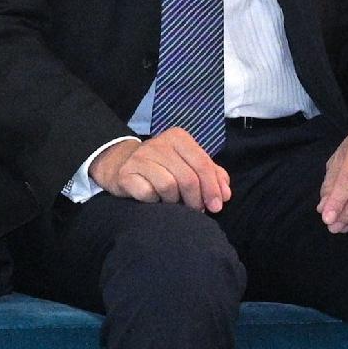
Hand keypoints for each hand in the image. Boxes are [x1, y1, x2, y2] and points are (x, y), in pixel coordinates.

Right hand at [88, 129, 229, 210]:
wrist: (122, 165)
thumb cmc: (163, 167)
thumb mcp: (189, 165)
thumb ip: (212, 175)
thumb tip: (225, 194)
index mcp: (178, 138)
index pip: (202, 163)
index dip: (212, 187)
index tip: (217, 206)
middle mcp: (158, 144)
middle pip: (187, 178)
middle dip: (196, 199)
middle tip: (196, 210)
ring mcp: (139, 158)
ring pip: (168, 186)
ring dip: (174, 202)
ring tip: (174, 203)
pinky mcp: (125, 174)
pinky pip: (147, 193)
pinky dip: (154, 201)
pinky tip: (154, 200)